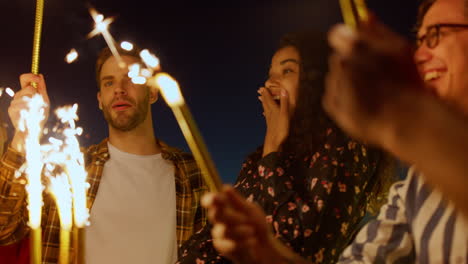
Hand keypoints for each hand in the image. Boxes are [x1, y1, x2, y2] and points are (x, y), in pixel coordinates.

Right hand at [8, 73, 49, 151]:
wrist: (34, 131)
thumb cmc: (39, 116)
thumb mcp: (44, 101)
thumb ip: (42, 89)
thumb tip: (40, 75)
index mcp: (27, 93)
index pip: (24, 79)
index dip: (30, 76)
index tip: (37, 78)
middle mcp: (19, 96)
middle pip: (28, 88)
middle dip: (36, 95)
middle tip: (38, 104)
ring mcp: (14, 103)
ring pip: (25, 98)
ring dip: (33, 105)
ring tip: (34, 113)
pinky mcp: (11, 110)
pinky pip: (21, 106)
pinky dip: (28, 111)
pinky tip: (28, 116)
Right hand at [202, 187, 304, 263]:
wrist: (264, 245)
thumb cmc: (256, 224)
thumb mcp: (250, 210)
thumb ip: (237, 201)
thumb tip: (225, 187)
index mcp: (224, 207)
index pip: (210, 201)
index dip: (209, 199)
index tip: (215, 198)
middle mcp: (219, 219)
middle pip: (215, 215)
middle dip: (232, 217)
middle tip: (246, 219)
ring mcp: (219, 233)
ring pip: (224, 231)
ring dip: (240, 231)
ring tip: (252, 232)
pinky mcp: (222, 247)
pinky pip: (228, 244)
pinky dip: (243, 243)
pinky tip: (253, 241)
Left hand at [259, 87, 289, 156]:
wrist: (273, 143)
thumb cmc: (280, 129)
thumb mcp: (285, 114)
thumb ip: (284, 102)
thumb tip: (283, 90)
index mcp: (273, 110)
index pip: (269, 99)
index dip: (266, 93)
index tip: (262, 87)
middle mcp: (270, 114)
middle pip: (266, 103)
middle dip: (263, 96)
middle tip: (260, 90)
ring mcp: (269, 120)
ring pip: (265, 109)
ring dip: (264, 103)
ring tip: (261, 99)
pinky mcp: (270, 125)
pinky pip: (267, 116)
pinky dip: (266, 112)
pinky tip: (266, 114)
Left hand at [323, 17, 424, 148]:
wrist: (404, 120)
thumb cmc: (407, 83)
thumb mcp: (400, 49)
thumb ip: (377, 31)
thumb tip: (363, 18)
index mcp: (356, 46)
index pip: (337, 35)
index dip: (346, 42)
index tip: (357, 50)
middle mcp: (341, 64)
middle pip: (338, 59)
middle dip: (351, 65)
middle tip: (372, 78)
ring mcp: (334, 85)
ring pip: (334, 79)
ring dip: (347, 84)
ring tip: (370, 95)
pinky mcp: (331, 104)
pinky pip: (332, 97)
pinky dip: (343, 101)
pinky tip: (362, 106)